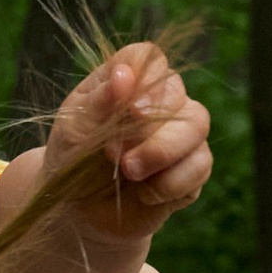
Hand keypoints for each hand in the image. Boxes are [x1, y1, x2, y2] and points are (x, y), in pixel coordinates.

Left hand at [46, 42, 212, 237]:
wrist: (78, 213)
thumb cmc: (71, 163)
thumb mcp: (73, 130)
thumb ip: (98, 102)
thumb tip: (124, 75)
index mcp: (126, 81)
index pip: (148, 59)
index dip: (146, 81)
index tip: (131, 110)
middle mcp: (159, 101)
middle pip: (177, 93)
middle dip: (147, 128)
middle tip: (113, 153)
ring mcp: (180, 133)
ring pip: (197, 125)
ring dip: (162, 152)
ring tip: (130, 173)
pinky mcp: (191, 169)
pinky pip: (200, 165)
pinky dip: (171, 183)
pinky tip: (146, 194)